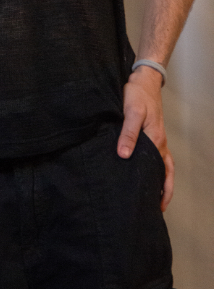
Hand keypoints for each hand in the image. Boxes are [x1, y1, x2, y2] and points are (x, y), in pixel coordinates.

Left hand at [118, 68, 173, 209]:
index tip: (152, 204)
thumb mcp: (131, 112)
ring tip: (154, 197)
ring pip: (164, 166)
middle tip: (157, 209)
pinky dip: (156, 167)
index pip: (159, 171)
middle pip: (166, 172)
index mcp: (155, 140)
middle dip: (163, 191)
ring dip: (161, 181)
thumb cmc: (137, 94)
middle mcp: (159, 143)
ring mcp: (158, 138)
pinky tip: (145, 171)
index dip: (158, 188)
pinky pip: (158, 156)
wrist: (143, 79)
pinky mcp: (152, 133)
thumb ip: (128, 133)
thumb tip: (124, 155)